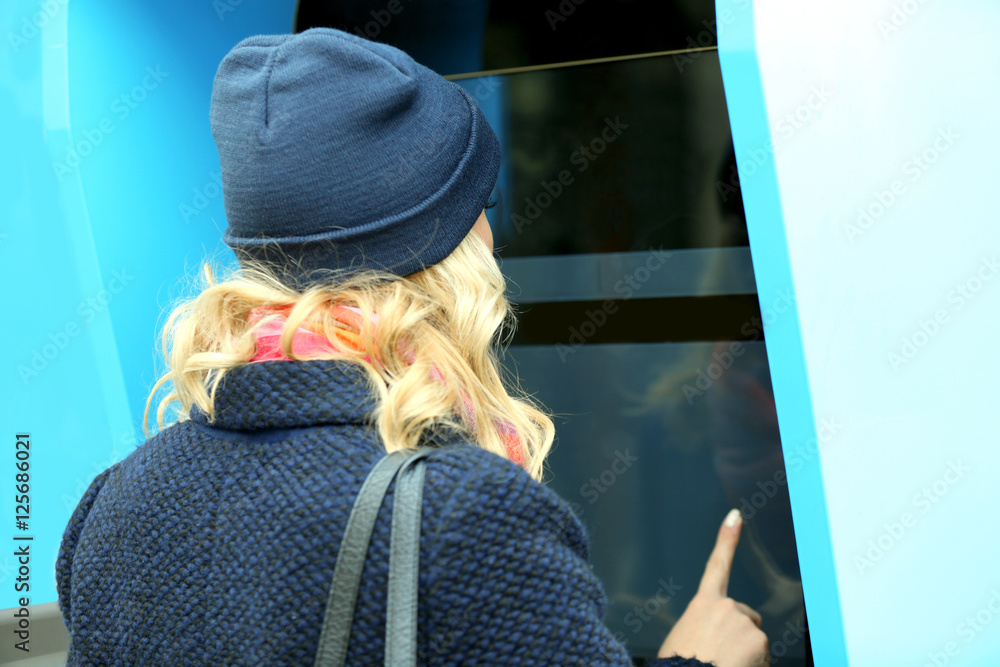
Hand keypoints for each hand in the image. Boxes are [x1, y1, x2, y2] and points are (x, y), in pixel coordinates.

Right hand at [657, 509, 769, 666]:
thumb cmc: (680, 665)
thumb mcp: (683, 638)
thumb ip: (703, 627)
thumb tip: (714, 637)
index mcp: (703, 604)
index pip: (716, 565)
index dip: (726, 539)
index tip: (735, 517)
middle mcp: (726, 607)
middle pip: (745, 618)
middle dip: (740, 636)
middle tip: (722, 657)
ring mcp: (744, 622)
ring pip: (754, 641)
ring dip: (746, 655)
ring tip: (725, 665)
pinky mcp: (758, 640)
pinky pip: (762, 657)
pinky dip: (753, 665)